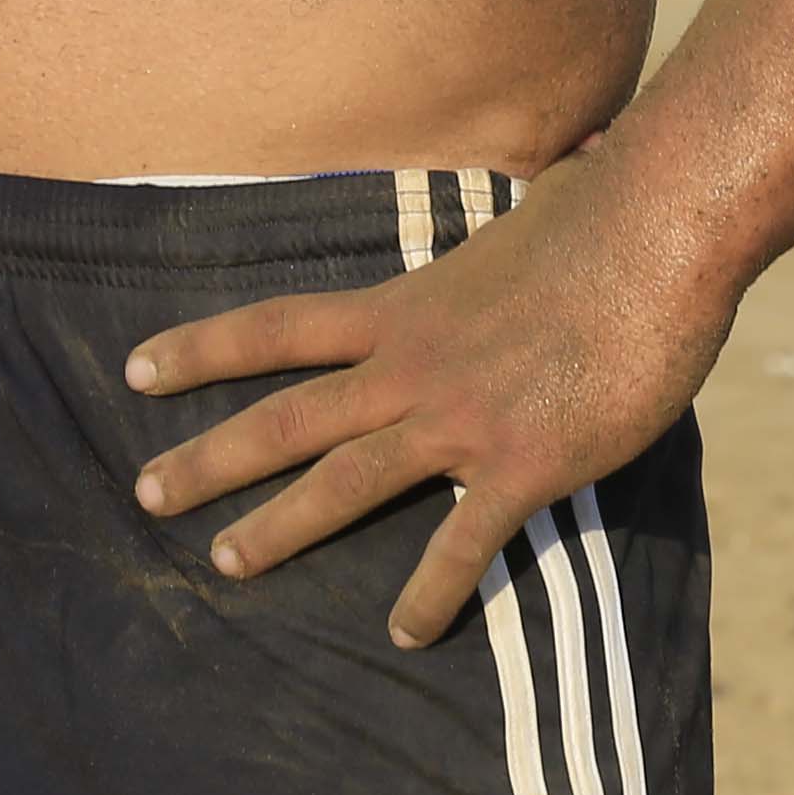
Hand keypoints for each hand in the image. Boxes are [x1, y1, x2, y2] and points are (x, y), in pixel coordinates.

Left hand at [127, 158, 731, 645]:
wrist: (657, 236)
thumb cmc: (603, 211)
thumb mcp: (529, 204)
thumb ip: (523, 209)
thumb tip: (570, 160)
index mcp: (404, 305)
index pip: (276, 326)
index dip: (202, 348)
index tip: (136, 367)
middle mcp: (411, 363)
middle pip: (285, 416)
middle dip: (208, 457)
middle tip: (144, 493)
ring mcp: (459, 417)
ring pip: (343, 483)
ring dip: (278, 529)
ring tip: (224, 564)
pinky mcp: (520, 463)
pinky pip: (460, 543)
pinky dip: (430, 594)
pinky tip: (408, 633)